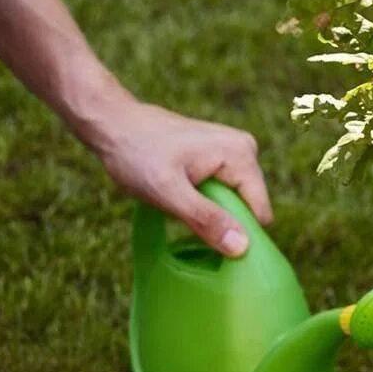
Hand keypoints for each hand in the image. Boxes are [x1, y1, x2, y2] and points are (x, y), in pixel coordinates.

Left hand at [90, 99, 271, 257]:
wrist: (113, 123)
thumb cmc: (135, 154)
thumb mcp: (168, 192)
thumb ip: (206, 219)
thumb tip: (242, 248)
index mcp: (242, 155)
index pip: (259, 213)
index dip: (236, 233)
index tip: (202, 236)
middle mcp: (246, 149)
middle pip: (248, 207)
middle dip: (220, 220)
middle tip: (182, 212)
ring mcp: (235, 151)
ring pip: (235, 202)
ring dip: (210, 210)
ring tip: (178, 198)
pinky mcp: (223, 155)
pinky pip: (225, 191)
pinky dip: (205, 200)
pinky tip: (181, 191)